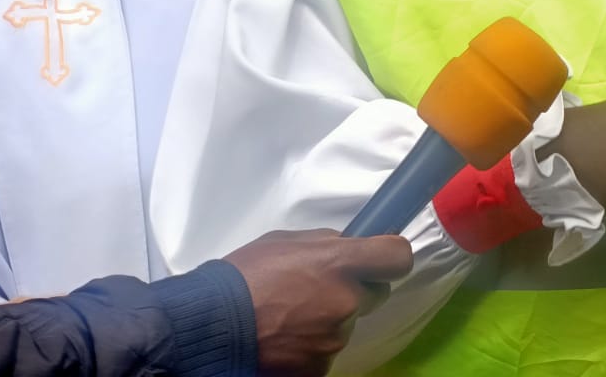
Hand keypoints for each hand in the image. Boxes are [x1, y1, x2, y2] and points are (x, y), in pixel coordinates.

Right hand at [223, 229, 412, 376]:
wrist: (207, 327)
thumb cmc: (243, 276)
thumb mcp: (285, 241)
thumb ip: (324, 243)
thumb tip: (347, 246)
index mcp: (341, 263)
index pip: (398, 258)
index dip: (390, 257)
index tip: (379, 258)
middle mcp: (346, 301)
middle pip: (373, 294)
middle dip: (353, 291)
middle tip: (317, 291)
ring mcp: (334, 339)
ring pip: (345, 325)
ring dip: (327, 320)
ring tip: (288, 317)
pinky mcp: (319, 368)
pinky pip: (325, 352)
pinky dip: (309, 348)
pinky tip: (283, 340)